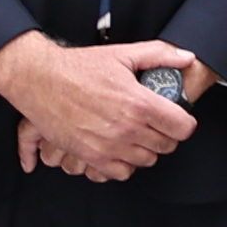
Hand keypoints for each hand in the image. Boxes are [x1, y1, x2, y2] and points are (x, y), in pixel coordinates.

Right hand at [0, 31, 198, 183]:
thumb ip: (160, 55)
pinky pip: (122, 172)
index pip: (182, 127)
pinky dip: (125, 163)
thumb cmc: (78, 68)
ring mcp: (109, 146)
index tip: (176, 117)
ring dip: (145, 148)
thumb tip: (186, 58)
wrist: (40, 81)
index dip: (183, 122)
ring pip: (147, 160)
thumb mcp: (122, 54)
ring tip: (135, 132)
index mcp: (139, 103)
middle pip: (167, 146)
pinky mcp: (92, 157)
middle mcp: (127, 128)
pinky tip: (120, 147)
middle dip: (165, 134)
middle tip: (155, 122)